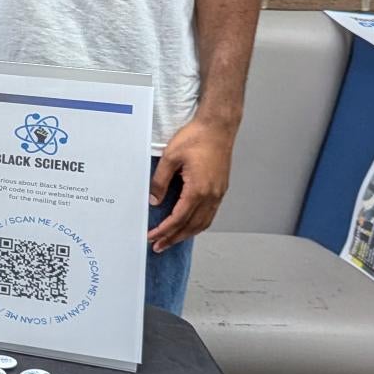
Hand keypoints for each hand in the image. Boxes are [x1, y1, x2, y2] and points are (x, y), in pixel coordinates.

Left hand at [147, 115, 235, 251]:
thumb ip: (160, 181)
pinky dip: (198, 224)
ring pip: (203, 223)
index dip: (164, 231)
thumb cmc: (196, 138)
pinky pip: (210, 214)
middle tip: (158, 247)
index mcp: (198, 189)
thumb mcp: (170, 157)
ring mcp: (218, 193)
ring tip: (172, 240)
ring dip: (186, 234)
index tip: (152, 237)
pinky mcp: (221, 188)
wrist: (218, 127)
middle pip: (191, 226)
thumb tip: (154, 201)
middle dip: (173, 238)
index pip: (178, 218)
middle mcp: (211, 195)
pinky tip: (189, 225)